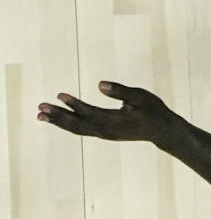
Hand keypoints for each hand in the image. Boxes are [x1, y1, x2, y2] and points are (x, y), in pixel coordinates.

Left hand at [37, 81, 178, 145]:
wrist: (163, 131)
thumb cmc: (153, 111)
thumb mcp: (140, 97)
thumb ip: (120, 91)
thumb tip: (99, 84)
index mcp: (113, 121)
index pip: (88, 113)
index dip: (73, 104)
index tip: (59, 95)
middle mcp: (105, 131)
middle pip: (76, 125)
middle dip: (57, 117)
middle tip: (40, 109)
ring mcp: (105, 134)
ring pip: (77, 129)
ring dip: (59, 121)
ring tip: (42, 115)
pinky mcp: (106, 133)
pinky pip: (83, 129)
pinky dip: (70, 123)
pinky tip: (62, 118)